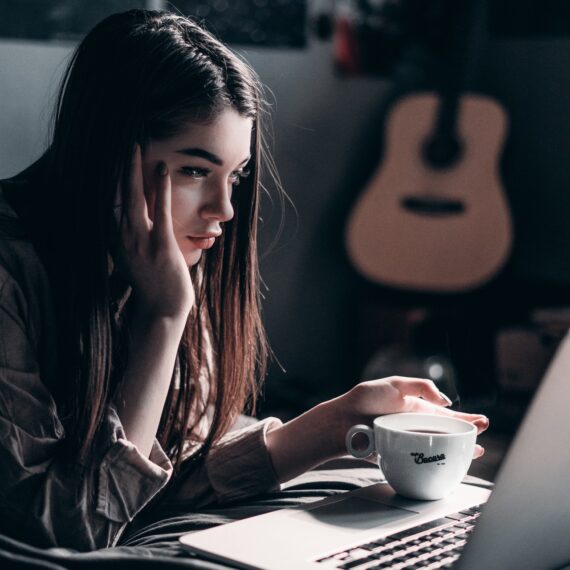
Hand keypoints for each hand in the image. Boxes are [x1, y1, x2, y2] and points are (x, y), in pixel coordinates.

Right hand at [115, 145, 193, 319]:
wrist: (161, 311)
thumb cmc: (152, 286)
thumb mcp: (134, 260)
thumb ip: (130, 240)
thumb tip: (131, 225)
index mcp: (116, 240)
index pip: (107, 202)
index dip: (107, 179)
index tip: (108, 157)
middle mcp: (123, 238)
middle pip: (115, 194)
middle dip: (117, 166)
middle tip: (121, 141)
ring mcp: (140, 241)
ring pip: (133, 198)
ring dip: (134, 169)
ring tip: (135, 145)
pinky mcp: (160, 245)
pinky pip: (159, 211)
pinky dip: (160, 189)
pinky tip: (162, 169)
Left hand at [335, 376, 488, 459]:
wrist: (341, 421)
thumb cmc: (364, 399)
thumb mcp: (395, 383)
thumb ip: (421, 386)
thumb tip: (445, 402)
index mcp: (415, 408)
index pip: (444, 414)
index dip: (463, 418)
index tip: (482, 422)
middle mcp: (414, 426)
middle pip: (445, 432)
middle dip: (466, 434)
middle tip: (483, 436)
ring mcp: (407, 441)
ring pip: (437, 448)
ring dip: (456, 450)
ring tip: (474, 452)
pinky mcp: (399, 455)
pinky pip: (421, 461)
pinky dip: (436, 463)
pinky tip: (448, 465)